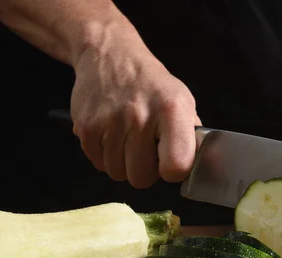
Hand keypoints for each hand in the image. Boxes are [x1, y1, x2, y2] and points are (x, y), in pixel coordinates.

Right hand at [70, 29, 199, 188]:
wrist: (110, 55)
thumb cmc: (152, 84)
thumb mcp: (183, 101)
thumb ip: (191, 136)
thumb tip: (196, 166)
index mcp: (171, 110)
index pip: (176, 166)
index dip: (173, 171)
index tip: (170, 161)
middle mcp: (139, 115)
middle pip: (141, 178)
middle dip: (144, 170)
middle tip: (146, 149)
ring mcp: (109, 122)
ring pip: (117, 174)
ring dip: (123, 163)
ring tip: (128, 139)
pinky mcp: (85, 127)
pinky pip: (98, 164)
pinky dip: (105, 156)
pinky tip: (112, 135)